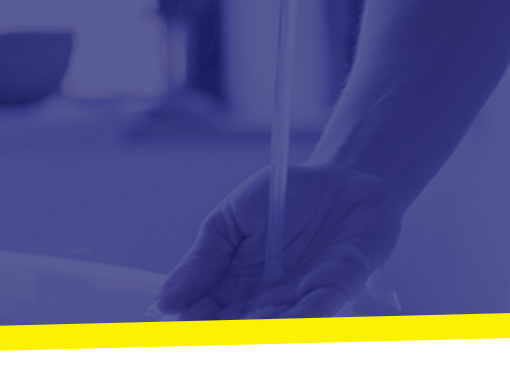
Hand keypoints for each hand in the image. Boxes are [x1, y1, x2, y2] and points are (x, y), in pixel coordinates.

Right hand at [155, 164, 406, 319]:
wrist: (343, 177)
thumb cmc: (286, 196)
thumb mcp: (232, 218)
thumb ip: (204, 257)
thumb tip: (166, 300)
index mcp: (234, 283)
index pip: (206, 312)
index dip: (194, 320)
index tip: (182, 320)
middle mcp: (265, 299)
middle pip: (238, 327)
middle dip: (223, 331)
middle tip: (208, 329)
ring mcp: (300, 297)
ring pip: (274, 327)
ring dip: (257, 332)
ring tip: (239, 330)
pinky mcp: (336, 289)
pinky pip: (316, 312)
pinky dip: (299, 322)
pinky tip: (283, 327)